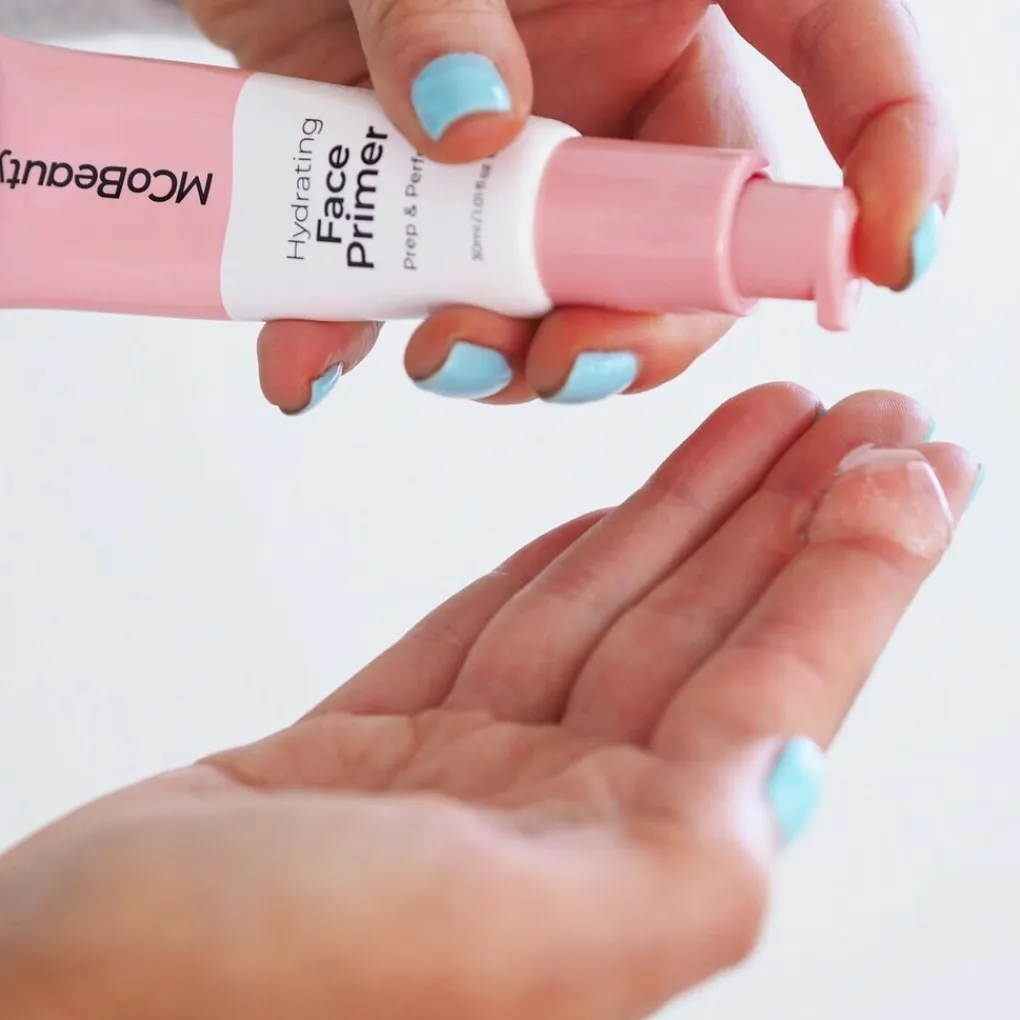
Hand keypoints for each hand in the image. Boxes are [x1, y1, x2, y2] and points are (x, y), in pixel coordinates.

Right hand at [0, 385, 978, 1018]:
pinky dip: (567, 562)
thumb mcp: (491, 948)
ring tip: (770, 417)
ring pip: (613, 613)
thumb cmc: (237, 996)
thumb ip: (673, 878)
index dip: (858, 573)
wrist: (47, 1003)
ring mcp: (471, 782)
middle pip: (711, 636)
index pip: (775, 693)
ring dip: (694, 512)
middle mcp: (562, 828)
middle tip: (874, 412)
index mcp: (618, 878)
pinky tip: (621, 511)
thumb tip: (797, 781)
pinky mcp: (384, 747)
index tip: (919, 464)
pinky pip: (502, 630)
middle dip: (799, 518)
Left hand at [183, 0, 954, 414]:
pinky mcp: (429, 218)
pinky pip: (429, 304)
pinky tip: (307, 363)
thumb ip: (433, 2)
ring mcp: (527, 168)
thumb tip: (471, 117)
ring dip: (512, 358)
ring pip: (568, 300)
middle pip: (691, 239)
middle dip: (645, 324)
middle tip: (572, 361)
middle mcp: (618, 88)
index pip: (837, 56)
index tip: (889, 256)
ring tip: (440, 359)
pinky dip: (368, 343)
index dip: (888, 153)